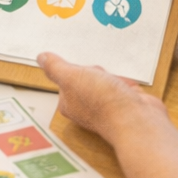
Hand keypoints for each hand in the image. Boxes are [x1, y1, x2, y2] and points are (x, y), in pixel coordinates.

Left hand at [37, 52, 165, 143]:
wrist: (136, 119)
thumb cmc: (102, 101)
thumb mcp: (71, 77)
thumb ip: (55, 67)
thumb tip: (41, 58)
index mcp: (69, 103)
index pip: (67, 77)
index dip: (75, 68)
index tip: (80, 67)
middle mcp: (86, 107)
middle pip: (88, 76)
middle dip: (96, 70)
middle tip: (100, 75)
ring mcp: (107, 106)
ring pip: (106, 80)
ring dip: (113, 75)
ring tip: (116, 81)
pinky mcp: (124, 105)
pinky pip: (123, 86)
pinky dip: (127, 83)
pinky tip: (129, 87)